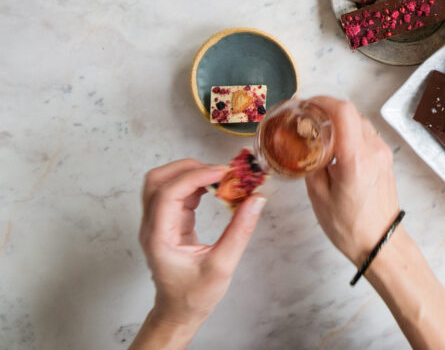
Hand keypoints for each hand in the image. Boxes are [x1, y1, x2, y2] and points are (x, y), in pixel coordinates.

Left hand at [137, 159, 264, 330]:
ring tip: (220, 178)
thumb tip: (257, 200)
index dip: (196, 176)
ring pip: (164, 183)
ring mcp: (157, 223)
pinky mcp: (168, 223)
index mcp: (159, 237)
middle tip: (219, 171)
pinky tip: (215, 189)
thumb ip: (240, 230)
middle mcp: (152, 226)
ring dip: (190, 173)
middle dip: (188, 168)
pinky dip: (195, 185)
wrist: (178, 312)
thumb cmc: (194, 295)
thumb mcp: (222, 265)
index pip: (169, 193)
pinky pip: (175, 193)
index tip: (224, 173)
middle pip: (158, 180)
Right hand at [305, 97, 399, 263]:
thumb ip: (311, 165)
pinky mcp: (386, 158)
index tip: (307, 105)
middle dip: (328, 110)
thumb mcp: (318, 196)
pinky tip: (337, 145)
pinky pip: (367, 134)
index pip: (343, 112)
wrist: (380, 241)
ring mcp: (383, 153)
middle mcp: (373, 151)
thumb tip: (305, 145)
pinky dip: (351, 132)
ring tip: (320, 133)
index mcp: (355, 159)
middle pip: (351, 112)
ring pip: (360, 121)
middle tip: (308, 119)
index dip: (323, 101)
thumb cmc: (349, 226)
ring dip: (340, 121)